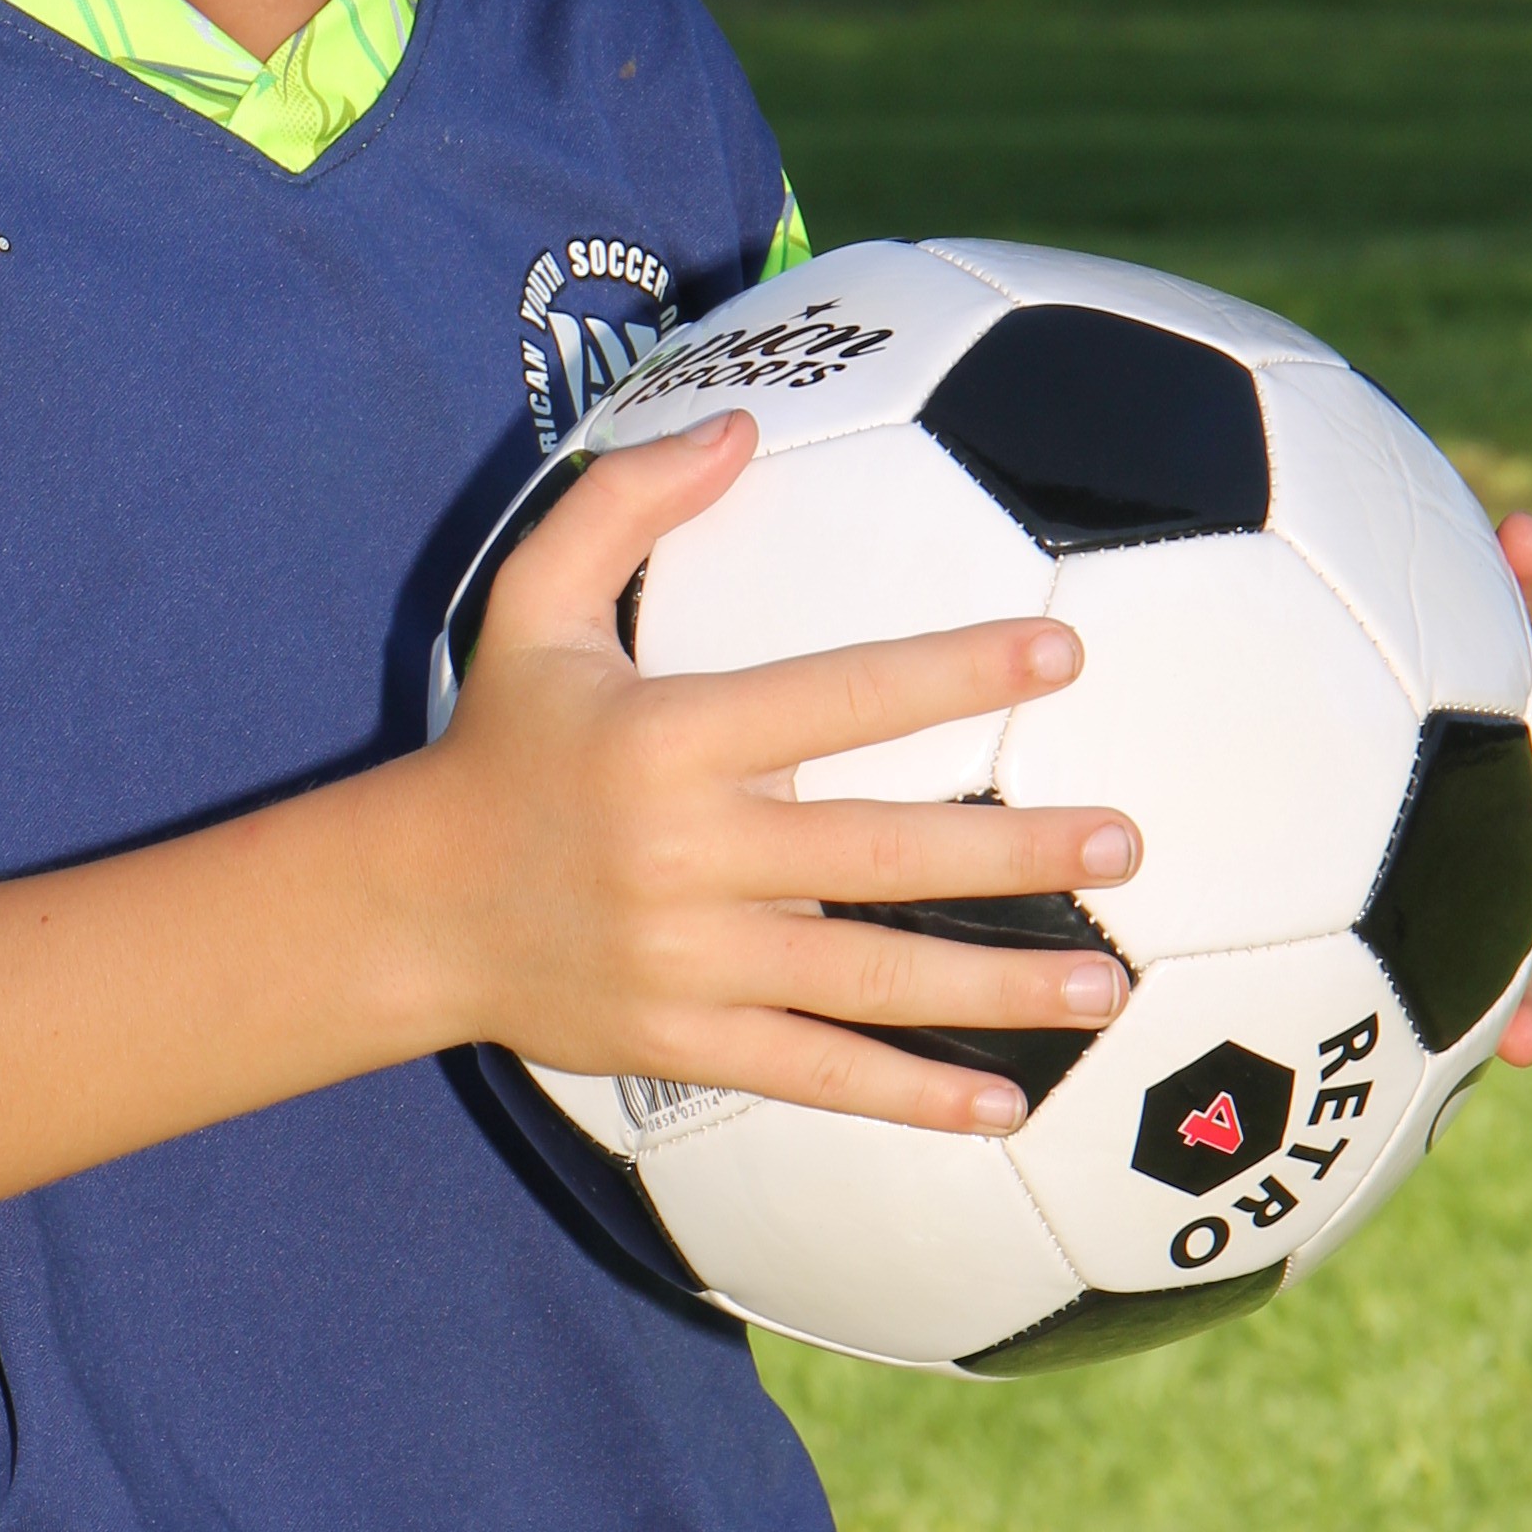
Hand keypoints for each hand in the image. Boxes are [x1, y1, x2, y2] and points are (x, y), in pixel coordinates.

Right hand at [414, 414, 1140, 1134]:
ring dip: (996, 987)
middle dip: (1011, 852)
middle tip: (1124, 844)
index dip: (950, 673)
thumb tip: (737, 423)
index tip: (1059, 656)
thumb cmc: (498, 742)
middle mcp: (687, 854)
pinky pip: (816, 1074)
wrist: (406, 909)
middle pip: (877, 856)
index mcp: (667, 739)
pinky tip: (1005, 1107)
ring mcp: (690, 961)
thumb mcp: (533, 604)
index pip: (836, 698)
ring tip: (1107, 984)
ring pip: (867, 981)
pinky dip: (911, 1098)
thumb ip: (625, 502)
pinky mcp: (685, 1043)